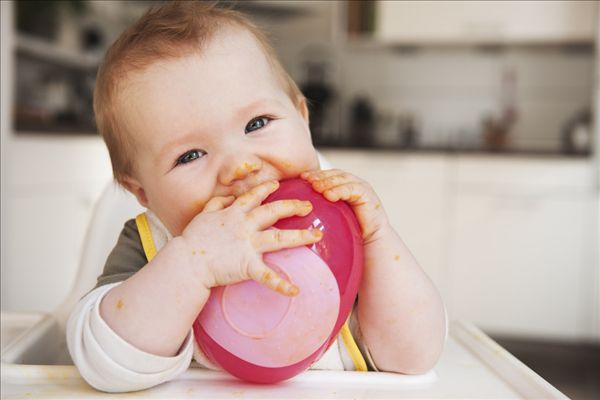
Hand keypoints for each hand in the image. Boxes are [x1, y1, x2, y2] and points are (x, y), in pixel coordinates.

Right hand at [181, 180, 321, 295]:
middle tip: (309, 207)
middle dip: (293, 207)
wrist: (187, 262)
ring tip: (316, 236)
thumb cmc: (192, 239)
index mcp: (234, 213)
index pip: (253, 196)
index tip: (277, 185)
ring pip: (279, 237)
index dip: (266, 189)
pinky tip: (295, 290)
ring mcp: (248, 244)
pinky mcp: (247, 265)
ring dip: (300, 236)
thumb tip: (227, 198)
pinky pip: (268, 276)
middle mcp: (244, 225)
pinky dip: (281, 284)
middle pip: (273, 211)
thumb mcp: (203, 214)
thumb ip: (216, 204)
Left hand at [301, 169, 389, 243]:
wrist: (370, 241)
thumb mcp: (331, 216)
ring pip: (342, 179)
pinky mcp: (367, 194)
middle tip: (307, 179)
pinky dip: (340, 190)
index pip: (327, 175)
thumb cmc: (349, 231)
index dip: (315, 174)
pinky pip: (352, 189)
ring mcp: (361, 187)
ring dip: (328, 182)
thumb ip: (319, 208)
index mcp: (343, 185)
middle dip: (320, 175)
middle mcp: (352, 183)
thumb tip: (297, 209)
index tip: (301, 177)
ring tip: (315, 186)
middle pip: (334, 174)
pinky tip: (329, 195)